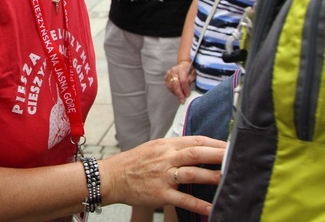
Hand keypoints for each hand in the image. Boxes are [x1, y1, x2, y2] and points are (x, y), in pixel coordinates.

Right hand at [101, 136, 225, 213]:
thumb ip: (174, 148)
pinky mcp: (159, 194)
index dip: (214, 143)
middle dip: (217, 155)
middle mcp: (165, 158)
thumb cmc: (134, 163)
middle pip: (195, 153)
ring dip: (211, 176)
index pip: (194, 140)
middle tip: (235, 157)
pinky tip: (210, 208)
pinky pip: (182, 199)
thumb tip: (197, 148)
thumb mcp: (153, 148)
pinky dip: (197, 204)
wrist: (112, 177)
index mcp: (165, 145)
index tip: (230, 146)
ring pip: (191, 174)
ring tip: (227, 178)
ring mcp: (162, 176)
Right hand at [165, 61, 194, 102]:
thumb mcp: (194, 73)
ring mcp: (169, 74)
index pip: (183, 80)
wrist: (183, 64)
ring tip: (181, 98)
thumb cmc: (190, 70)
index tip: (188, 95)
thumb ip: (191, 80)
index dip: (185, 88)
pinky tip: (177, 94)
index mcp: (182, 69)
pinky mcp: (166, 77)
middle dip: (179, 93)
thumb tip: (187, 89)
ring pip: (171, 86)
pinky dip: (173, 91)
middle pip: (175, 84)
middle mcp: (173, 71)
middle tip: (182, 100)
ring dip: (176, 93)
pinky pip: (168, 86)